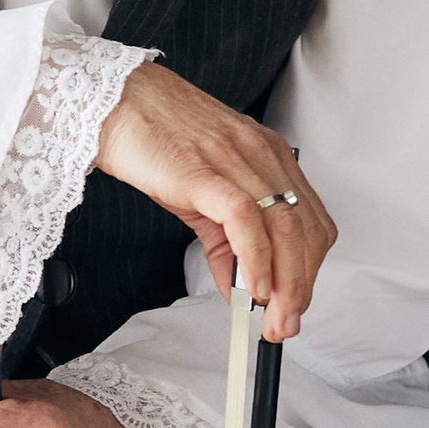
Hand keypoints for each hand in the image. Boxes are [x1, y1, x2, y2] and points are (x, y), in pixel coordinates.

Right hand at [92, 60, 335, 338]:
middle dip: (302, 288)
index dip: (309, 272)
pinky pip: (245, 220)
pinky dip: (256, 260)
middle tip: (284, 325)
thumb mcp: (203, 194)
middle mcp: (264, 157)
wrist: (116, 102)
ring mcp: (238, 161)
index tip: (294, 307)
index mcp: (270, 158)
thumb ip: (226, 244)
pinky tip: (251, 288)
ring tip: (271, 317)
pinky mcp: (206, 172)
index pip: (312, 224)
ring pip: (286, 230)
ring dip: (284, 285)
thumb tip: (240, 290)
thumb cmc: (158, 139)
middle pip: (308, 231)